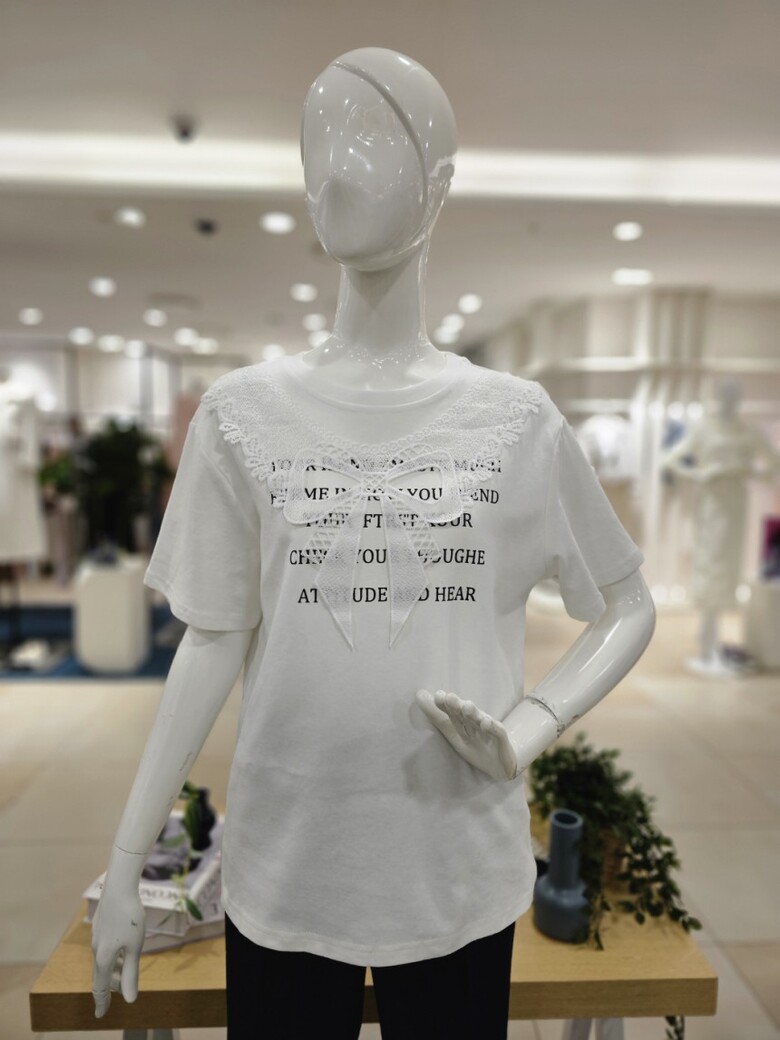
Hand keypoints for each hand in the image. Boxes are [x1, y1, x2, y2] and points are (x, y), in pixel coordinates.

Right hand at [91, 883, 145, 1017]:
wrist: (119, 886)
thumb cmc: (130, 917)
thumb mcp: (134, 948)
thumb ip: (131, 973)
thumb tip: (130, 999)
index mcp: (103, 957)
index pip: (100, 986)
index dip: (102, 1002)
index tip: (101, 1015)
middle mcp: (96, 948)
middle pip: (101, 973)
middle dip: (109, 986)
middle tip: (117, 995)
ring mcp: (97, 935)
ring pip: (104, 959)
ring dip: (113, 970)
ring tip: (123, 974)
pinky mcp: (101, 924)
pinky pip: (105, 947)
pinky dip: (113, 956)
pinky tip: (121, 951)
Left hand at [416, 688, 520, 781]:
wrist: (499, 766)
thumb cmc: (475, 748)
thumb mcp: (455, 737)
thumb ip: (439, 719)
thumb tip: (419, 695)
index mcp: (461, 723)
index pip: (450, 713)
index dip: (442, 705)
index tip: (435, 697)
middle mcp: (474, 722)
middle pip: (463, 713)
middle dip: (456, 705)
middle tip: (447, 697)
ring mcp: (488, 728)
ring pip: (479, 719)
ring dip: (473, 713)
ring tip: (466, 706)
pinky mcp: (501, 737)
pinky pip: (497, 731)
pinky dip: (492, 727)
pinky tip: (485, 723)